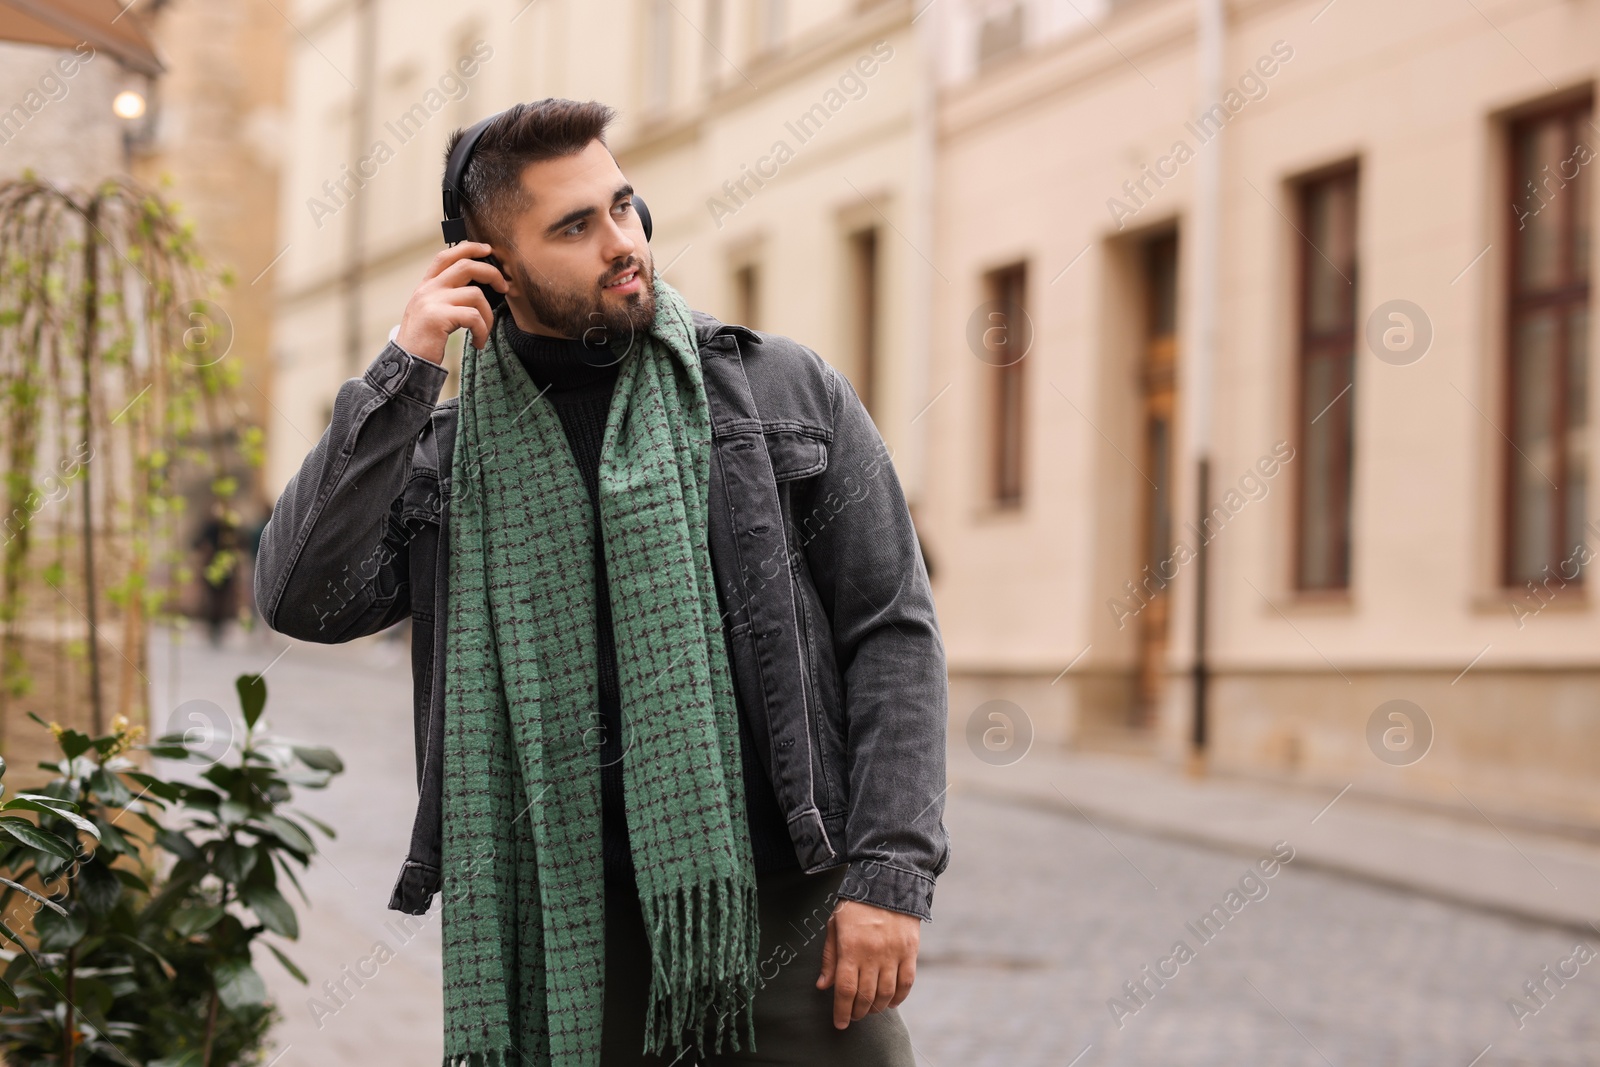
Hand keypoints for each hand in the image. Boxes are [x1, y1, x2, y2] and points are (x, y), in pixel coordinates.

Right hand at [394, 241, 508, 363]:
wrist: (407, 363)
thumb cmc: (425, 340)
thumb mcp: (431, 311)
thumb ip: (447, 295)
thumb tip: (478, 286)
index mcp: (427, 285)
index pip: (447, 255)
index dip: (469, 248)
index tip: (487, 250)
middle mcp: (428, 289)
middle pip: (466, 266)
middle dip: (492, 273)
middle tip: (504, 288)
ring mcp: (432, 301)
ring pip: (476, 294)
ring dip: (488, 316)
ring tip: (483, 333)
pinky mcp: (438, 317)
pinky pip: (474, 317)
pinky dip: (482, 331)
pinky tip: (478, 343)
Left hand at [816, 898, 919, 1029]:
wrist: (886, 882)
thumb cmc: (855, 905)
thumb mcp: (834, 925)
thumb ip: (829, 957)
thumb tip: (823, 986)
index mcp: (851, 948)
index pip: (845, 989)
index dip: (842, 1011)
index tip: (839, 1024)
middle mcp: (873, 954)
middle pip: (866, 995)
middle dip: (857, 1012)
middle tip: (853, 1016)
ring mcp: (894, 953)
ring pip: (887, 993)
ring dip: (877, 1007)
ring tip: (869, 1009)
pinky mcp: (910, 951)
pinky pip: (906, 982)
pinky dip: (899, 997)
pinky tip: (891, 1002)